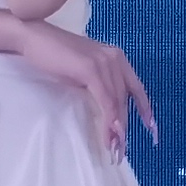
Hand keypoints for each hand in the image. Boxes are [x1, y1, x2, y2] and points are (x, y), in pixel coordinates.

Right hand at [14, 22, 154, 154]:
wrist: (33, 38)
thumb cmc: (54, 55)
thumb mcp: (84, 70)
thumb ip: (98, 84)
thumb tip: (106, 108)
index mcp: (116, 57)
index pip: (136, 86)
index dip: (144, 108)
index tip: (151, 127)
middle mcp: (115, 59)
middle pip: (125, 98)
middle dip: (124, 125)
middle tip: (121, 147)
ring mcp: (104, 62)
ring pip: (117, 101)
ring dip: (116, 127)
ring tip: (114, 147)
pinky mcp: (91, 70)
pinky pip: (105, 100)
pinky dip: (108, 119)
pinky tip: (108, 134)